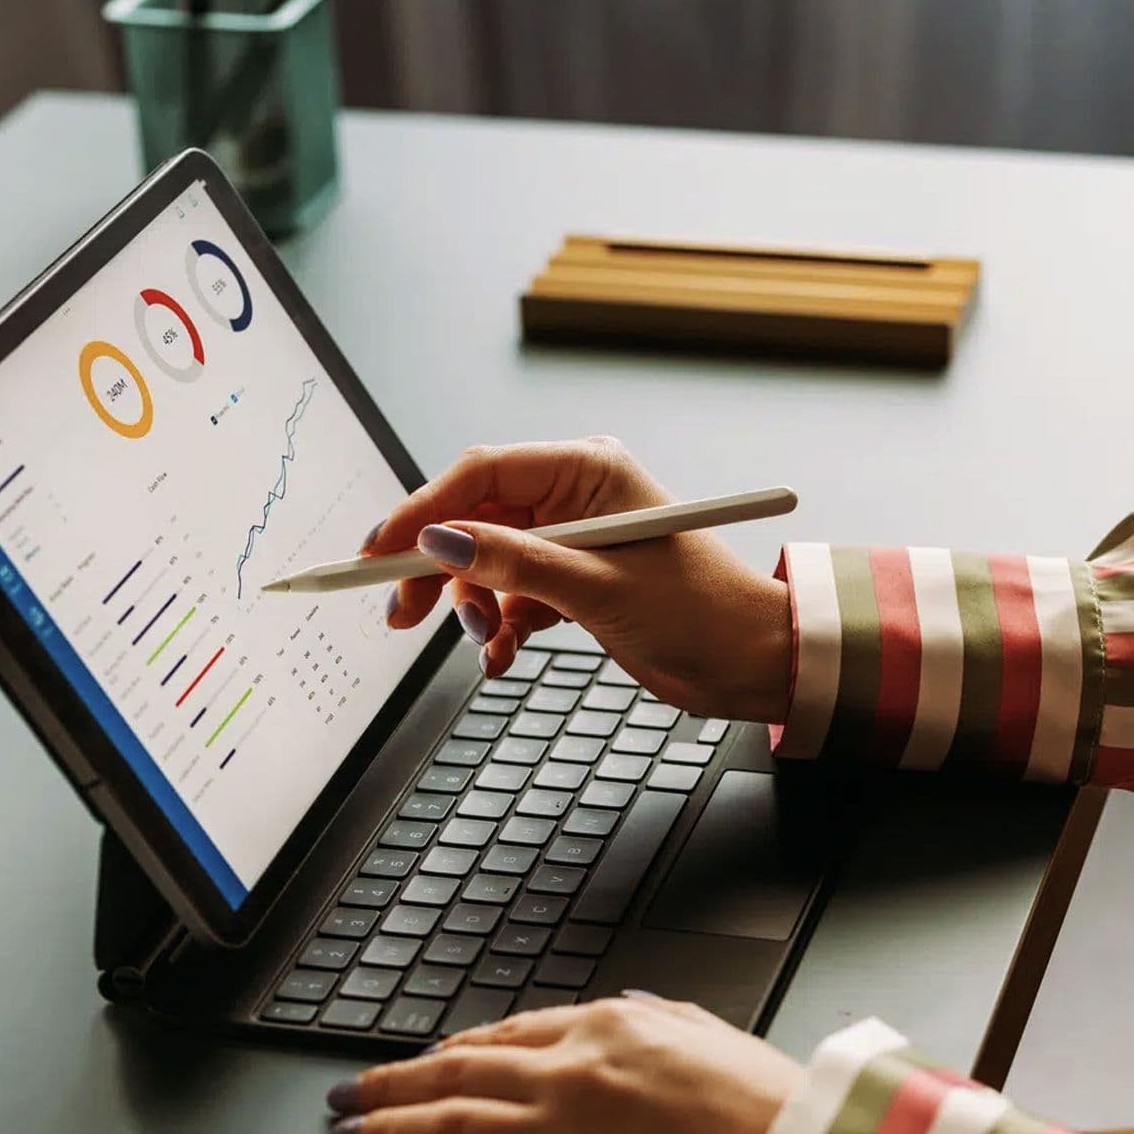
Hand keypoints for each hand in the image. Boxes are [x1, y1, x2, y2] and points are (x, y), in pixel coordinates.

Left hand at [324, 994, 801, 1133]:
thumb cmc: (775, 1105)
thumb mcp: (711, 1033)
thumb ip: (658, 1018)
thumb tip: (626, 1007)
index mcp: (609, 1026)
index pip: (503, 1037)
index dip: (449, 1053)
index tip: (419, 1065)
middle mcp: (574, 1074)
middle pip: (455, 1076)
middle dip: (389, 1085)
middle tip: (347, 1097)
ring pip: (448, 1131)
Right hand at [365, 437, 794, 721]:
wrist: (752, 663)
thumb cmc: (704, 611)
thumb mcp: (598, 587)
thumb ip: (514, 564)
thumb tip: (439, 541)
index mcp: (587, 470)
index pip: (482, 473)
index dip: (424, 509)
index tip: (381, 550)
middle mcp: (574, 498)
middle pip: (473, 519)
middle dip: (437, 568)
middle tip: (401, 611)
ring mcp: (570, 542)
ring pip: (485, 565)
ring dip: (474, 607)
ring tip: (488, 641)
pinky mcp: (571, 584)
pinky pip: (510, 599)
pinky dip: (499, 629)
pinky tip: (502, 656)